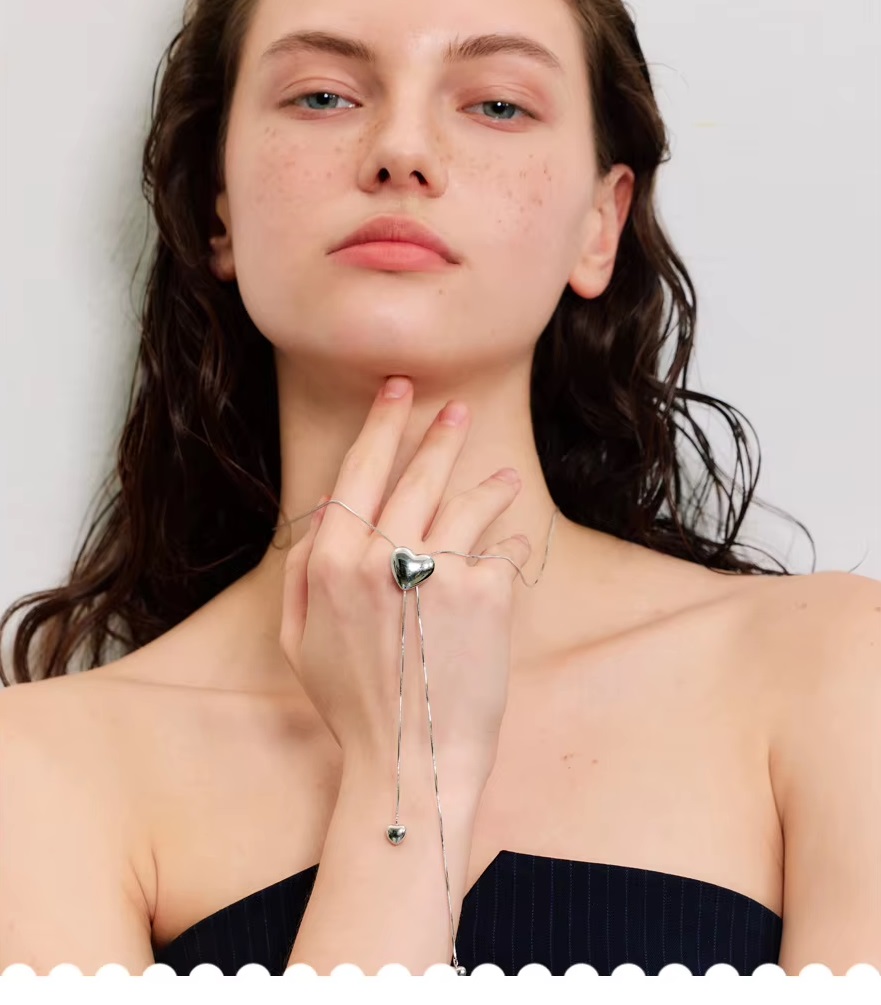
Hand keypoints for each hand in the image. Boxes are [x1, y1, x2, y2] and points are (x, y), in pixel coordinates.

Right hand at [280, 377, 530, 781]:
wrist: (409, 760)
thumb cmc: (351, 703)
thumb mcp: (297, 638)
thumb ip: (301, 567)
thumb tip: (328, 511)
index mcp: (330, 562)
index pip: (359, 471)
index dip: (381, 425)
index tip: (398, 391)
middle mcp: (381, 555)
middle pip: (416, 475)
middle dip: (437, 434)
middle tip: (454, 409)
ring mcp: (436, 570)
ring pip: (466, 503)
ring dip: (487, 484)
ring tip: (503, 480)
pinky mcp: (483, 593)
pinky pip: (500, 550)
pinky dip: (508, 546)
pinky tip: (513, 545)